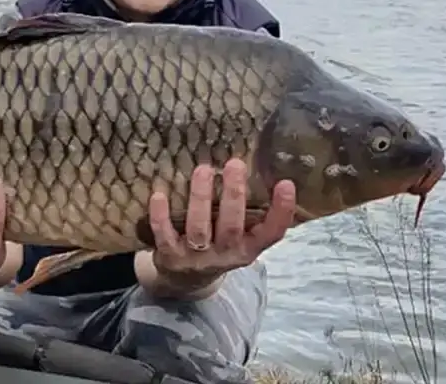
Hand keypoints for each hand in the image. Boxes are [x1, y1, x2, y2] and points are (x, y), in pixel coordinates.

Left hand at [147, 158, 294, 287]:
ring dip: (200, 198)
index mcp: (248, 248)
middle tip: (235, 164)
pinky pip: (165, 236)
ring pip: (199, 229)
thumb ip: (249, 211)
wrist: (184, 281)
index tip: (286, 184)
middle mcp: (225, 255)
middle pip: (231, 228)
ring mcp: (197, 258)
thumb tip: (259, 164)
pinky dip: (161, 217)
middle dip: (234, 195)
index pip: (271, 234)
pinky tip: (159, 195)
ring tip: (203, 169)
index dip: (281, 212)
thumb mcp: (239, 236)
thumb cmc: (218, 246)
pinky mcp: (170, 257)